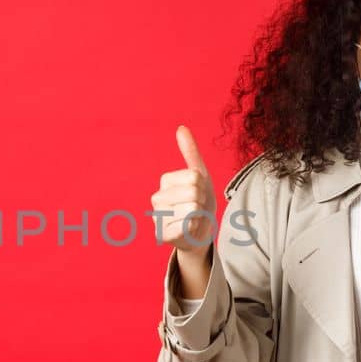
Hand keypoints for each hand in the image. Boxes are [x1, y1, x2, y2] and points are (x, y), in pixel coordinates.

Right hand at [151, 125, 216, 253]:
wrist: (201, 232)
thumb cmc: (200, 202)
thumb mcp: (201, 175)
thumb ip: (191, 152)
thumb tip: (181, 128)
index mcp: (165, 180)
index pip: (195, 176)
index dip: (203, 186)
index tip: (199, 193)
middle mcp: (157, 197)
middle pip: (194, 192)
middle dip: (202, 201)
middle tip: (197, 208)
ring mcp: (158, 217)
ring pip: (192, 209)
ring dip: (199, 216)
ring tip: (193, 219)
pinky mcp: (163, 234)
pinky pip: (187, 225)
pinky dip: (194, 228)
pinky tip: (188, 229)